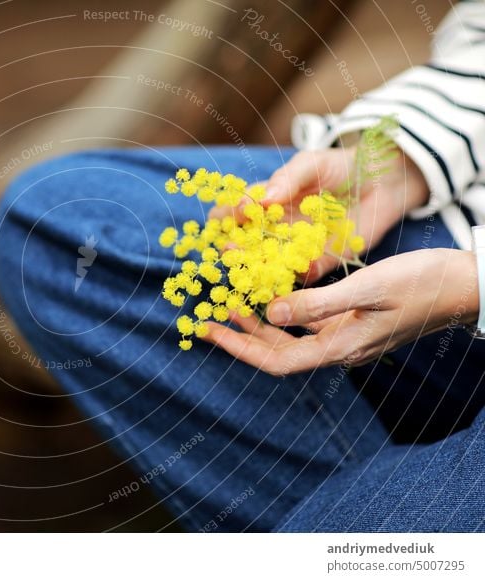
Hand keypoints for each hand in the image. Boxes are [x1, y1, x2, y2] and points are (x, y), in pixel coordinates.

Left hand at [202, 249, 477, 375]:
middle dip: (241, 335)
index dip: (239, 347)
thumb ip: (316, 303)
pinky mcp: (353, 322)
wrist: (466, 286)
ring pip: (291, 336)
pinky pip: (309, 322)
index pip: (276, 360)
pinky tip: (272, 292)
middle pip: (278, 351)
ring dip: (260, 322)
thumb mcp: (366, 288)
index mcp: (340, 347)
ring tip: (232, 299)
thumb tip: (270, 313)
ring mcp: (347, 337)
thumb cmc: (422, 284)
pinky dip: (285, 309)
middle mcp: (339, 348)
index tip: (208, 330)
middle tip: (209, 313)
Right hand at [210, 146, 429, 283]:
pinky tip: (297, 271)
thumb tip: (262, 198)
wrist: (382, 180)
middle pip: (243, 246)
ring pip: (268, 266)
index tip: (233, 214)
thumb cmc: (339, 166)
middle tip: (232, 248)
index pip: (231, 214)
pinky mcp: (320, 263)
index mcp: (263, 205)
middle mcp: (273, 230)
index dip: (225, 217)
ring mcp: (294, 249)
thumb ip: (288, 178)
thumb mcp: (311, 163)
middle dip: (234, 249)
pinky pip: (305, 275)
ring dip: (260, 271)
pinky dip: (300, 276)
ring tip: (255, 270)